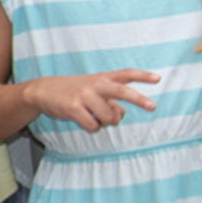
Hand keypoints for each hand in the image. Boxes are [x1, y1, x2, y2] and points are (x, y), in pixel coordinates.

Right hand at [25, 68, 160, 131]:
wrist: (43, 90)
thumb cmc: (74, 92)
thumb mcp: (93, 91)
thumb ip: (111, 102)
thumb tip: (120, 117)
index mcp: (102, 78)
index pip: (125, 74)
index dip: (142, 77)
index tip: (158, 79)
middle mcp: (95, 84)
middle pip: (121, 91)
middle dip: (138, 99)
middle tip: (153, 106)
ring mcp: (84, 95)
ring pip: (108, 117)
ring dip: (105, 122)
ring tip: (94, 116)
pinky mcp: (73, 107)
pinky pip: (93, 125)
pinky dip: (92, 128)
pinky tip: (84, 121)